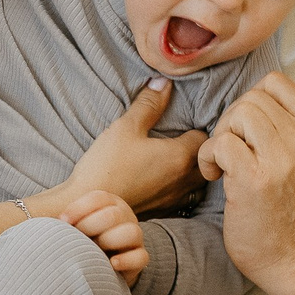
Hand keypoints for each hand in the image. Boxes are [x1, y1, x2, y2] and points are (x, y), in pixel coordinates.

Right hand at [58, 78, 206, 215]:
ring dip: (192, 171)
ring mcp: (174, 200)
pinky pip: (184, 199)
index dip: (198, 128)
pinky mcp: (163, 213)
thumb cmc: (106, 165)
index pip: (205, 139)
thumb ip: (149, 104)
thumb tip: (164, 82)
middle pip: (206, 162)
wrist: (88, 207)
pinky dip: (180, 189)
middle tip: (183, 138)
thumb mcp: (126, 127)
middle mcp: (184, 181)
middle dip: (200, 150)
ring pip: (198, 184)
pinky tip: (163, 180)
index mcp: (180, 157)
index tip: (186, 123)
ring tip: (176, 159)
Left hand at [62, 190, 146, 286]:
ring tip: (94, 250)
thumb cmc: (81, 241)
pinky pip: (141, 257)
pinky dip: (126, 260)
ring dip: (109, 241)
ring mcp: (135, 237)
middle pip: (113, 215)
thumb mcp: (72, 226)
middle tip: (77, 237)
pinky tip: (111, 263)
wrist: (98, 264)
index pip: (98, 198)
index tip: (62, 221)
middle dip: (90, 226)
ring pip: (131, 232)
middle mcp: (125, 216)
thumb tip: (28, 213)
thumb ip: (60, 218)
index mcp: (109, 203)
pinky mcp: (139, 258)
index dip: (78, 209)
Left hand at [198, 73, 294, 286]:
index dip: (251, 99)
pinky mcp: (255, 180)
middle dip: (231, 120)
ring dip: (220, 136)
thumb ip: (294, 122)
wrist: (292, 258)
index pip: (277, 82)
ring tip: (222, 163)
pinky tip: (213, 176)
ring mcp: (281, 160)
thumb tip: (286, 84)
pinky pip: (221, 143)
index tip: (246, 130)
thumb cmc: (287, 207)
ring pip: (238, 114)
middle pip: (251, 98)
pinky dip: (207, 157)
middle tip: (229, 150)